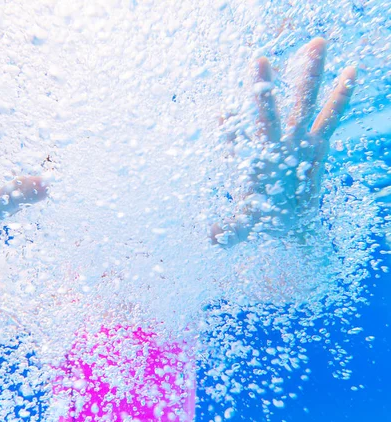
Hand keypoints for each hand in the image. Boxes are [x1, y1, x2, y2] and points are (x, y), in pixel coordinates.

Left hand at [211, 38, 355, 246]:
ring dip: (309, 75)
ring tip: (316, 43)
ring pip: (303, 104)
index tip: (220, 114)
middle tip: (257, 56)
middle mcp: (274, 146)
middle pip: (267, 113)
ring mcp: (296, 142)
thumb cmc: (262, 219)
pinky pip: (331, 118)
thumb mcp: (243, 226)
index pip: (236, 141)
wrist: (289, 224)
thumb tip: (212, 236)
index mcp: (253, 162)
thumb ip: (228, 231)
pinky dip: (341, 97)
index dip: (227, 129)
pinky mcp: (317, 145)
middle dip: (263, 87)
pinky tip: (351, 72)